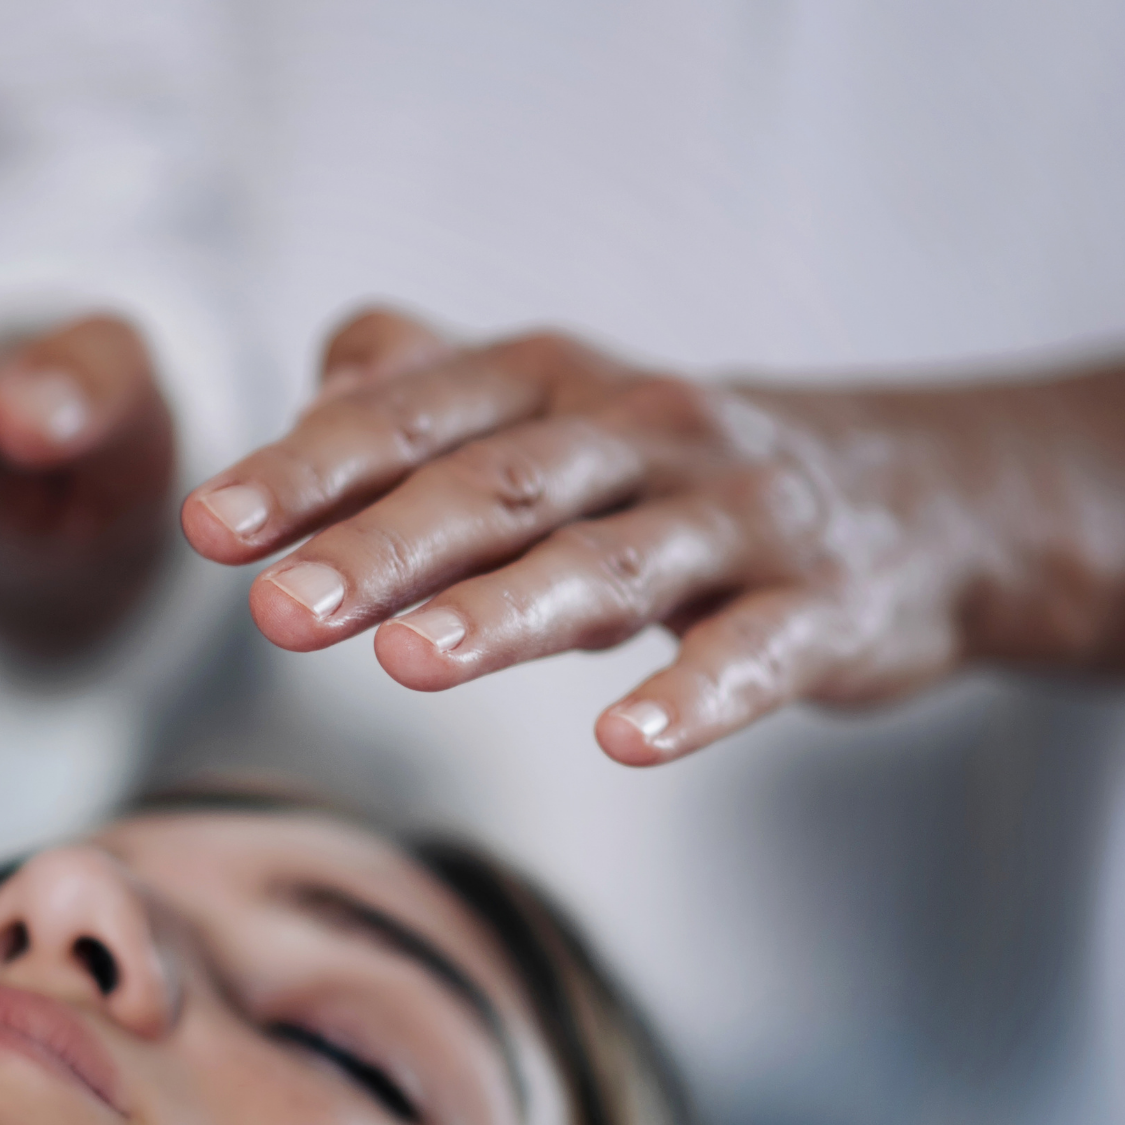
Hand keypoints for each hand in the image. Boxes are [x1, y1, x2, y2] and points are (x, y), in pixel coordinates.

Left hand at [181, 307, 999, 766]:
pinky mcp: (818, 604)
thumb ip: (429, 389)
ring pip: (612, 561)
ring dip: (506, 612)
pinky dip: (693, 695)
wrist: (916, 497)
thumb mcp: (555, 406)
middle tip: (280, 609)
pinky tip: (623, 740)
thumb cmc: (683, 466)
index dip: (308, 469)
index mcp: (555, 384)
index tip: (208, 526)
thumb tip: (312, 390)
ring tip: (409, 664)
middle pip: (498, 484)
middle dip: (383, 543)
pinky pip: (752, 649)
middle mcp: (640, 430)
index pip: (413, 416)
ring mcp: (735, 515)